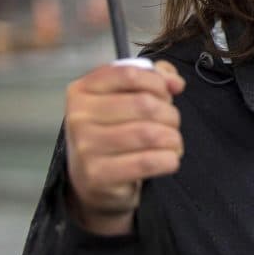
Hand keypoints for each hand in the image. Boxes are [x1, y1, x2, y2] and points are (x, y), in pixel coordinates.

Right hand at [64, 60, 184, 234]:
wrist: (94, 180)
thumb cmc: (115, 131)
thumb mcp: (128, 97)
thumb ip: (155, 78)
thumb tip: (175, 82)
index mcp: (83, 90)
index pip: (130, 74)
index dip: (159, 83)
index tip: (167, 95)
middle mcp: (79, 116)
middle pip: (145, 104)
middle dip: (170, 114)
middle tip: (171, 125)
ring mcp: (86, 147)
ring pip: (150, 134)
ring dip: (173, 139)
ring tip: (172, 143)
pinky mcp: (98, 175)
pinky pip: (148, 162)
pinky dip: (169, 159)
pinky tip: (168, 159)